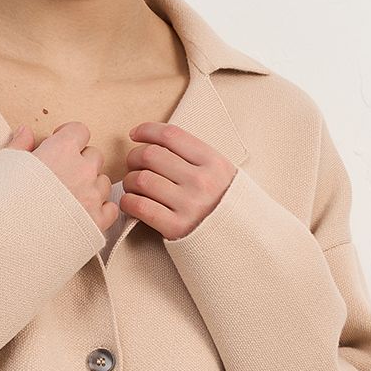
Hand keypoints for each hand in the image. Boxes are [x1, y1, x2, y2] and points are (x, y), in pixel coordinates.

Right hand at [7, 121, 121, 233]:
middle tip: (61, 174)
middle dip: (80, 162)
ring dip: (91, 186)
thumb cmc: (2, 202)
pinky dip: (99, 210)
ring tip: (69, 198)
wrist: (7, 239)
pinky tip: (82, 214)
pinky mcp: (96, 222)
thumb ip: (20, 145)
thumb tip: (26, 132)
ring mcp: (92, 197)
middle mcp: (82, 170)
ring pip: (103, 182)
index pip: (79, 131)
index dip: (69, 136)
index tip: (59, 144)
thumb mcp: (3, 165)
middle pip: (94, 156)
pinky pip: (109, 209)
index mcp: (61, 151)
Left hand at [122, 122, 236, 239]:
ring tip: (134, 186)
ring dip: (129, 181)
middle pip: (150, 155)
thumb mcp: (221, 172)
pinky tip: (132, 203)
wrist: (241, 240)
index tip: (135, 134)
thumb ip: (194, 156)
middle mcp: (201, 181)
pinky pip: (139, 206)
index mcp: (212, 162)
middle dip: (134, 157)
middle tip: (133, 165)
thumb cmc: (224, 204)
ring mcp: (189, 205)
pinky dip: (128, 202)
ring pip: (140, 179)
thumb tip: (155, 141)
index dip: (146, 130)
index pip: (170, 135)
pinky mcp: (176, 228)